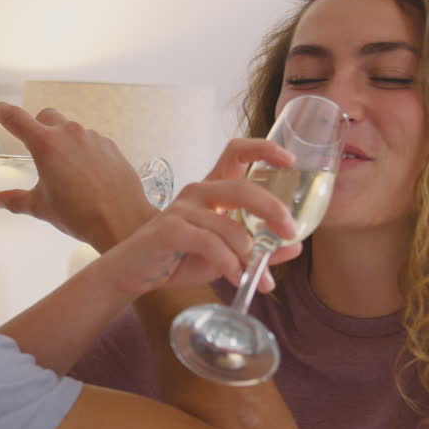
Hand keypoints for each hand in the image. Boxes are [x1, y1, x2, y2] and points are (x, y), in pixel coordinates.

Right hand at [0, 101, 156, 249]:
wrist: (121, 221)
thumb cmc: (78, 215)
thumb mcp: (41, 207)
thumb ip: (15, 200)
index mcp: (46, 144)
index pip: (16, 119)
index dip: (2, 112)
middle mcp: (70, 134)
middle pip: (46, 116)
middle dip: (37, 126)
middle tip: (35, 148)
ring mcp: (93, 138)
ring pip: (71, 129)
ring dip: (63, 141)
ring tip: (64, 169)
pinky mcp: (111, 146)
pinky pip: (91, 141)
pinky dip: (84, 151)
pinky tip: (86, 173)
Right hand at [93, 138, 301, 297]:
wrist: (134, 273)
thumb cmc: (178, 258)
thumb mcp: (225, 255)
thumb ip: (258, 249)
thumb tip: (294, 247)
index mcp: (212, 190)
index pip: (236, 152)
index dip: (264, 149)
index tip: (290, 161)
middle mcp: (198, 191)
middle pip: (242, 188)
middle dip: (272, 209)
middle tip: (289, 232)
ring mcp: (182, 209)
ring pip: (229, 226)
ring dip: (249, 254)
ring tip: (258, 278)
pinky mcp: (170, 230)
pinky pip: (210, 244)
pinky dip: (229, 263)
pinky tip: (236, 278)